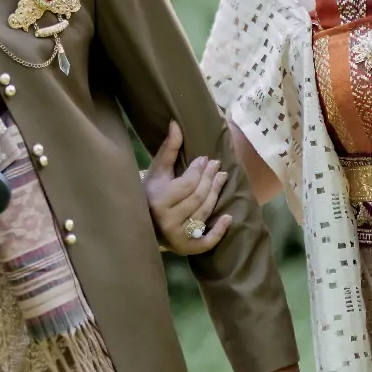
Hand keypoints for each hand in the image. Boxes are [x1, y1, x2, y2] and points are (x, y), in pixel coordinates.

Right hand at [142, 122, 231, 253]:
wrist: (143, 222)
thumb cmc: (151, 191)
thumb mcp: (157, 170)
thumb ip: (168, 148)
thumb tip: (176, 123)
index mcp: (159, 200)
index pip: (188, 184)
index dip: (200, 171)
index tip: (206, 160)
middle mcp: (168, 220)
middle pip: (198, 198)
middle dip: (210, 180)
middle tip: (218, 166)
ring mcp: (177, 236)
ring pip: (204, 213)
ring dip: (216, 195)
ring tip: (223, 178)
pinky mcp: (186, 248)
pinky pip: (205, 242)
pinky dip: (218, 231)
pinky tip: (228, 218)